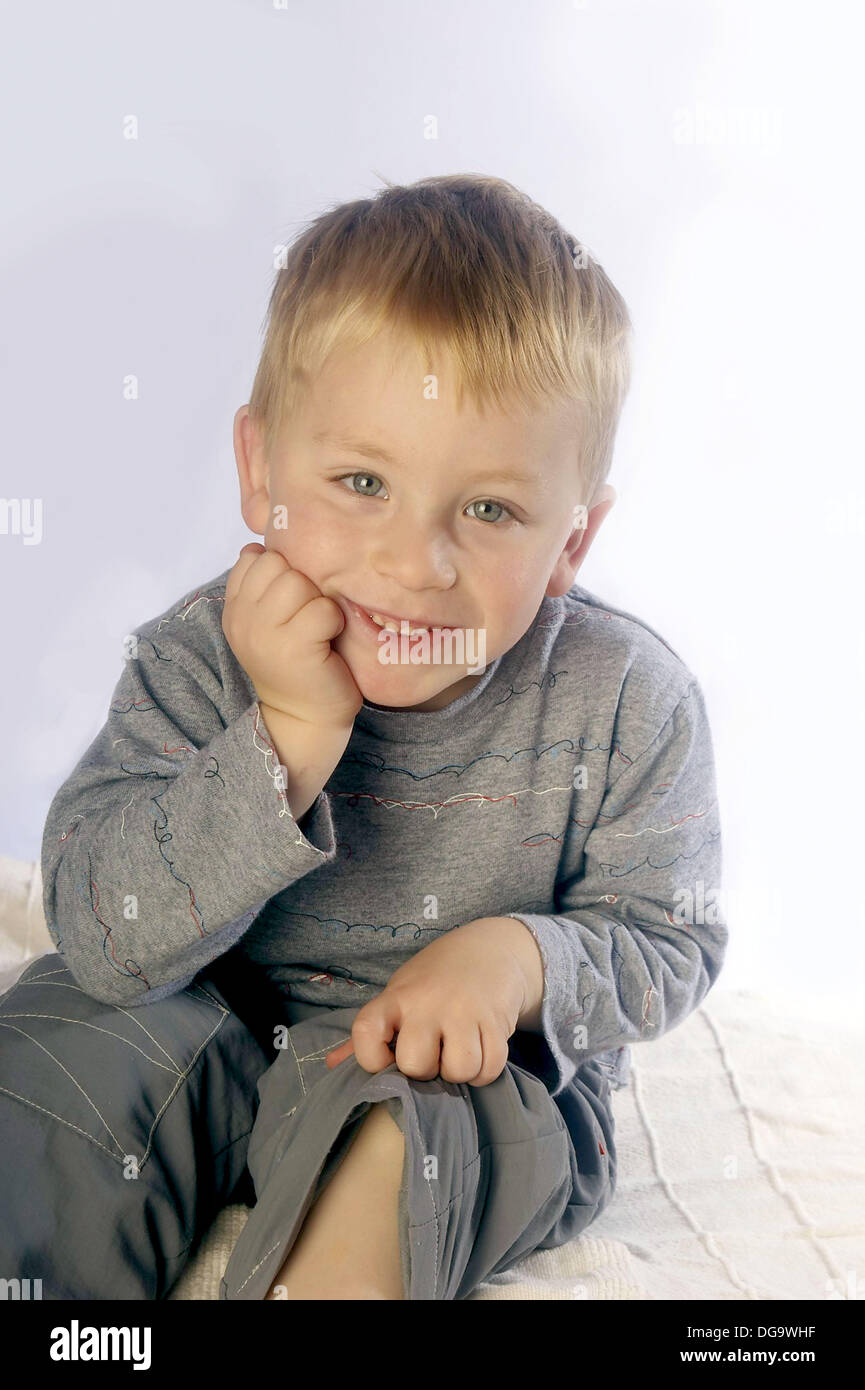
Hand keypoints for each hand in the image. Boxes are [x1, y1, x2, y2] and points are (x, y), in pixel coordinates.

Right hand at [222, 543, 363, 727]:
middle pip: (276, 564)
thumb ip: (261, 585)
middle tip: (306, 618)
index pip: (253, 558)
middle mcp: (243, 620)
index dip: (280, 573)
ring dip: (317, 603)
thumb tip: (257, 545)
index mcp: (234, 610)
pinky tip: (327, 641)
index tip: (289, 605)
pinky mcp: (295, 648)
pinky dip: (333, 621)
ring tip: (317, 630)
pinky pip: (322, 608)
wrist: (305, 718)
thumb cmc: (296, 663)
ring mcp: (265, 634)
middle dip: (301, 584)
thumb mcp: (268, 622)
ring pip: (298, 583)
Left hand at [324, 918, 542, 1086]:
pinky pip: (490, 1067)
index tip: (385, 1060)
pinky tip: (480, 1052)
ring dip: (460, 1073)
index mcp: (397, 997)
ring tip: (458, 1054)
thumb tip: (332, 1064)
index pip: (365, 1032)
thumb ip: (372, 1031)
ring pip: (458, 1070)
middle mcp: (428, 1002)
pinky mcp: (496, 1020)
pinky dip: (486, 1071)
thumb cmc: (435, 978)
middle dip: (425, 1071)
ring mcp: (465, 1010)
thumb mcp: (399, 994)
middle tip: (433, 1055)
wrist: (488, 948)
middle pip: (415, 1064)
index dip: (369, 1059)